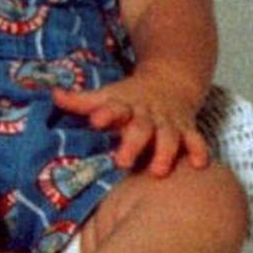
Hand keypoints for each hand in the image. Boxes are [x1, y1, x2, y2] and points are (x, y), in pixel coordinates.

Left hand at [52, 66, 209, 176]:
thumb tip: (53, 95)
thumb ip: (81, 101)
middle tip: (122, 162)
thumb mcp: (106, 95)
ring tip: (158, 172)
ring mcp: (169, 123)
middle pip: (141, 128)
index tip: (96, 120)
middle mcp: (148, 115)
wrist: (170, 80)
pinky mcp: (186, 130)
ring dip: (166, 153)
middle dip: (133, 144)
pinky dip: (199, 151)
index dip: (106, 113)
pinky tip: (199, 165)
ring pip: (169, 137)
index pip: (114, 108)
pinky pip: (195, 140)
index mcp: (126, 106)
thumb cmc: (130, 97)